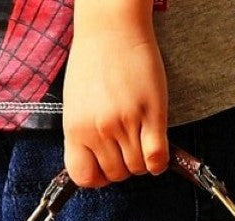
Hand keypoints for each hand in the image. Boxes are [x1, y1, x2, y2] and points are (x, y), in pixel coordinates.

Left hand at [62, 0, 167, 187]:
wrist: (111, 27)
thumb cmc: (93, 61)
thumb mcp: (75, 104)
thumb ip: (82, 134)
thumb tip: (95, 161)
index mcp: (75, 129)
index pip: (84, 177)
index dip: (98, 178)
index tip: (104, 170)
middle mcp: (98, 129)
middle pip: (116, 174)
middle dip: (123, 167)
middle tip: (127, 150)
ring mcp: (125, 123)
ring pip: (137, 168)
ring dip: (142, 162)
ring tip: (141, 143)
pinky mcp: (151, 113)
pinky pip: (156, 156)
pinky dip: (158, 162)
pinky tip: (157, 151)